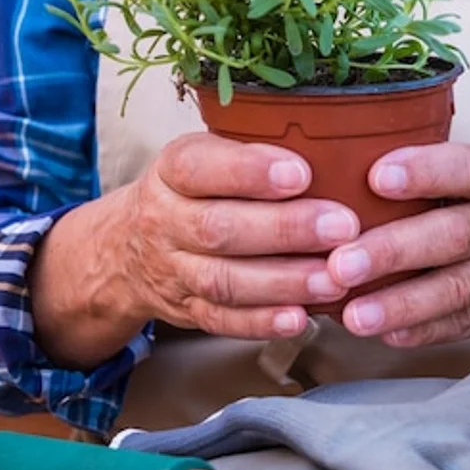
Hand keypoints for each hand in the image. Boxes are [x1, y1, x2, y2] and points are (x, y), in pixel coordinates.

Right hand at [31, 132, 360, 366]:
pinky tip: (301, 318)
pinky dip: (262, 323)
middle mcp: (164, 221)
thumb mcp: (207, 157)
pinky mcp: (187, 310)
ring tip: (334, 278)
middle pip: (219, 228)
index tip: (301, 173)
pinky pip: (222, 321)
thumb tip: (333, 146)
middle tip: (342, 227)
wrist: (127, 248)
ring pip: (224, 280)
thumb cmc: (196, 192)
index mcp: (171, 172)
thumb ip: (254, 152)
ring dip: (284, 281)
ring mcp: (173, 271)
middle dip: (285, 229)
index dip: (249, 171)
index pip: (198, 167)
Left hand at [325, 143, 469, 345]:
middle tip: (341, 264)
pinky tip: (386, 334)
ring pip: (454, 289)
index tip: (377, 176)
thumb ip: (431, 174)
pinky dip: (423, 331)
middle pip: (451, 236)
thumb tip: (345, 164)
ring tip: (354, 315)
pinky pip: (462, 324)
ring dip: (401, 304)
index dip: (423, 171)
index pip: (464, 169)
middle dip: (393, 251)